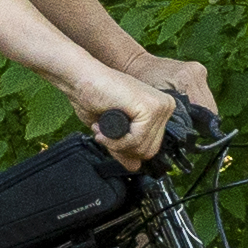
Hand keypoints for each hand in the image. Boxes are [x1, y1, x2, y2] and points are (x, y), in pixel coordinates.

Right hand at [66, 57, 211, 157]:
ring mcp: (161, 106)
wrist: (81, 79)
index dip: (127, 149)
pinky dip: (116, 141)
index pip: (151, 147)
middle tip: (103, 134)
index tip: (108, 137)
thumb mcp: (113, 131)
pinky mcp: (151, 108)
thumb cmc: (94, 99)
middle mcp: (165, 107)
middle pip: (150, 151)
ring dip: (116, 144)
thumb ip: (126, 147)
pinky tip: (104, 129)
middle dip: (122, 148)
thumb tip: (135, 167)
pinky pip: (137, 140)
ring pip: (143, 148)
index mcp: (160, 110)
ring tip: (102, 129)